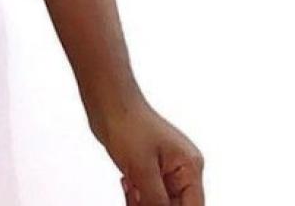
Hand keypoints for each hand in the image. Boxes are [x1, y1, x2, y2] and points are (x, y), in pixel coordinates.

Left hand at [89, 96, 204, 204]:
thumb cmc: (126, 121)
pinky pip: (149, 195)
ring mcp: (165, 169)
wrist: (105, 100)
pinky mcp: (149, 169)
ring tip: (130, 188)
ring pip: (160, 203)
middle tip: (136, 197)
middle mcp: (181, 169)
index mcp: (189, 166)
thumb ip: (156, 200)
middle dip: (154, 205)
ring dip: (143, 202)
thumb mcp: (142, 169)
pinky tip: (128, 183)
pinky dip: (137, 196)